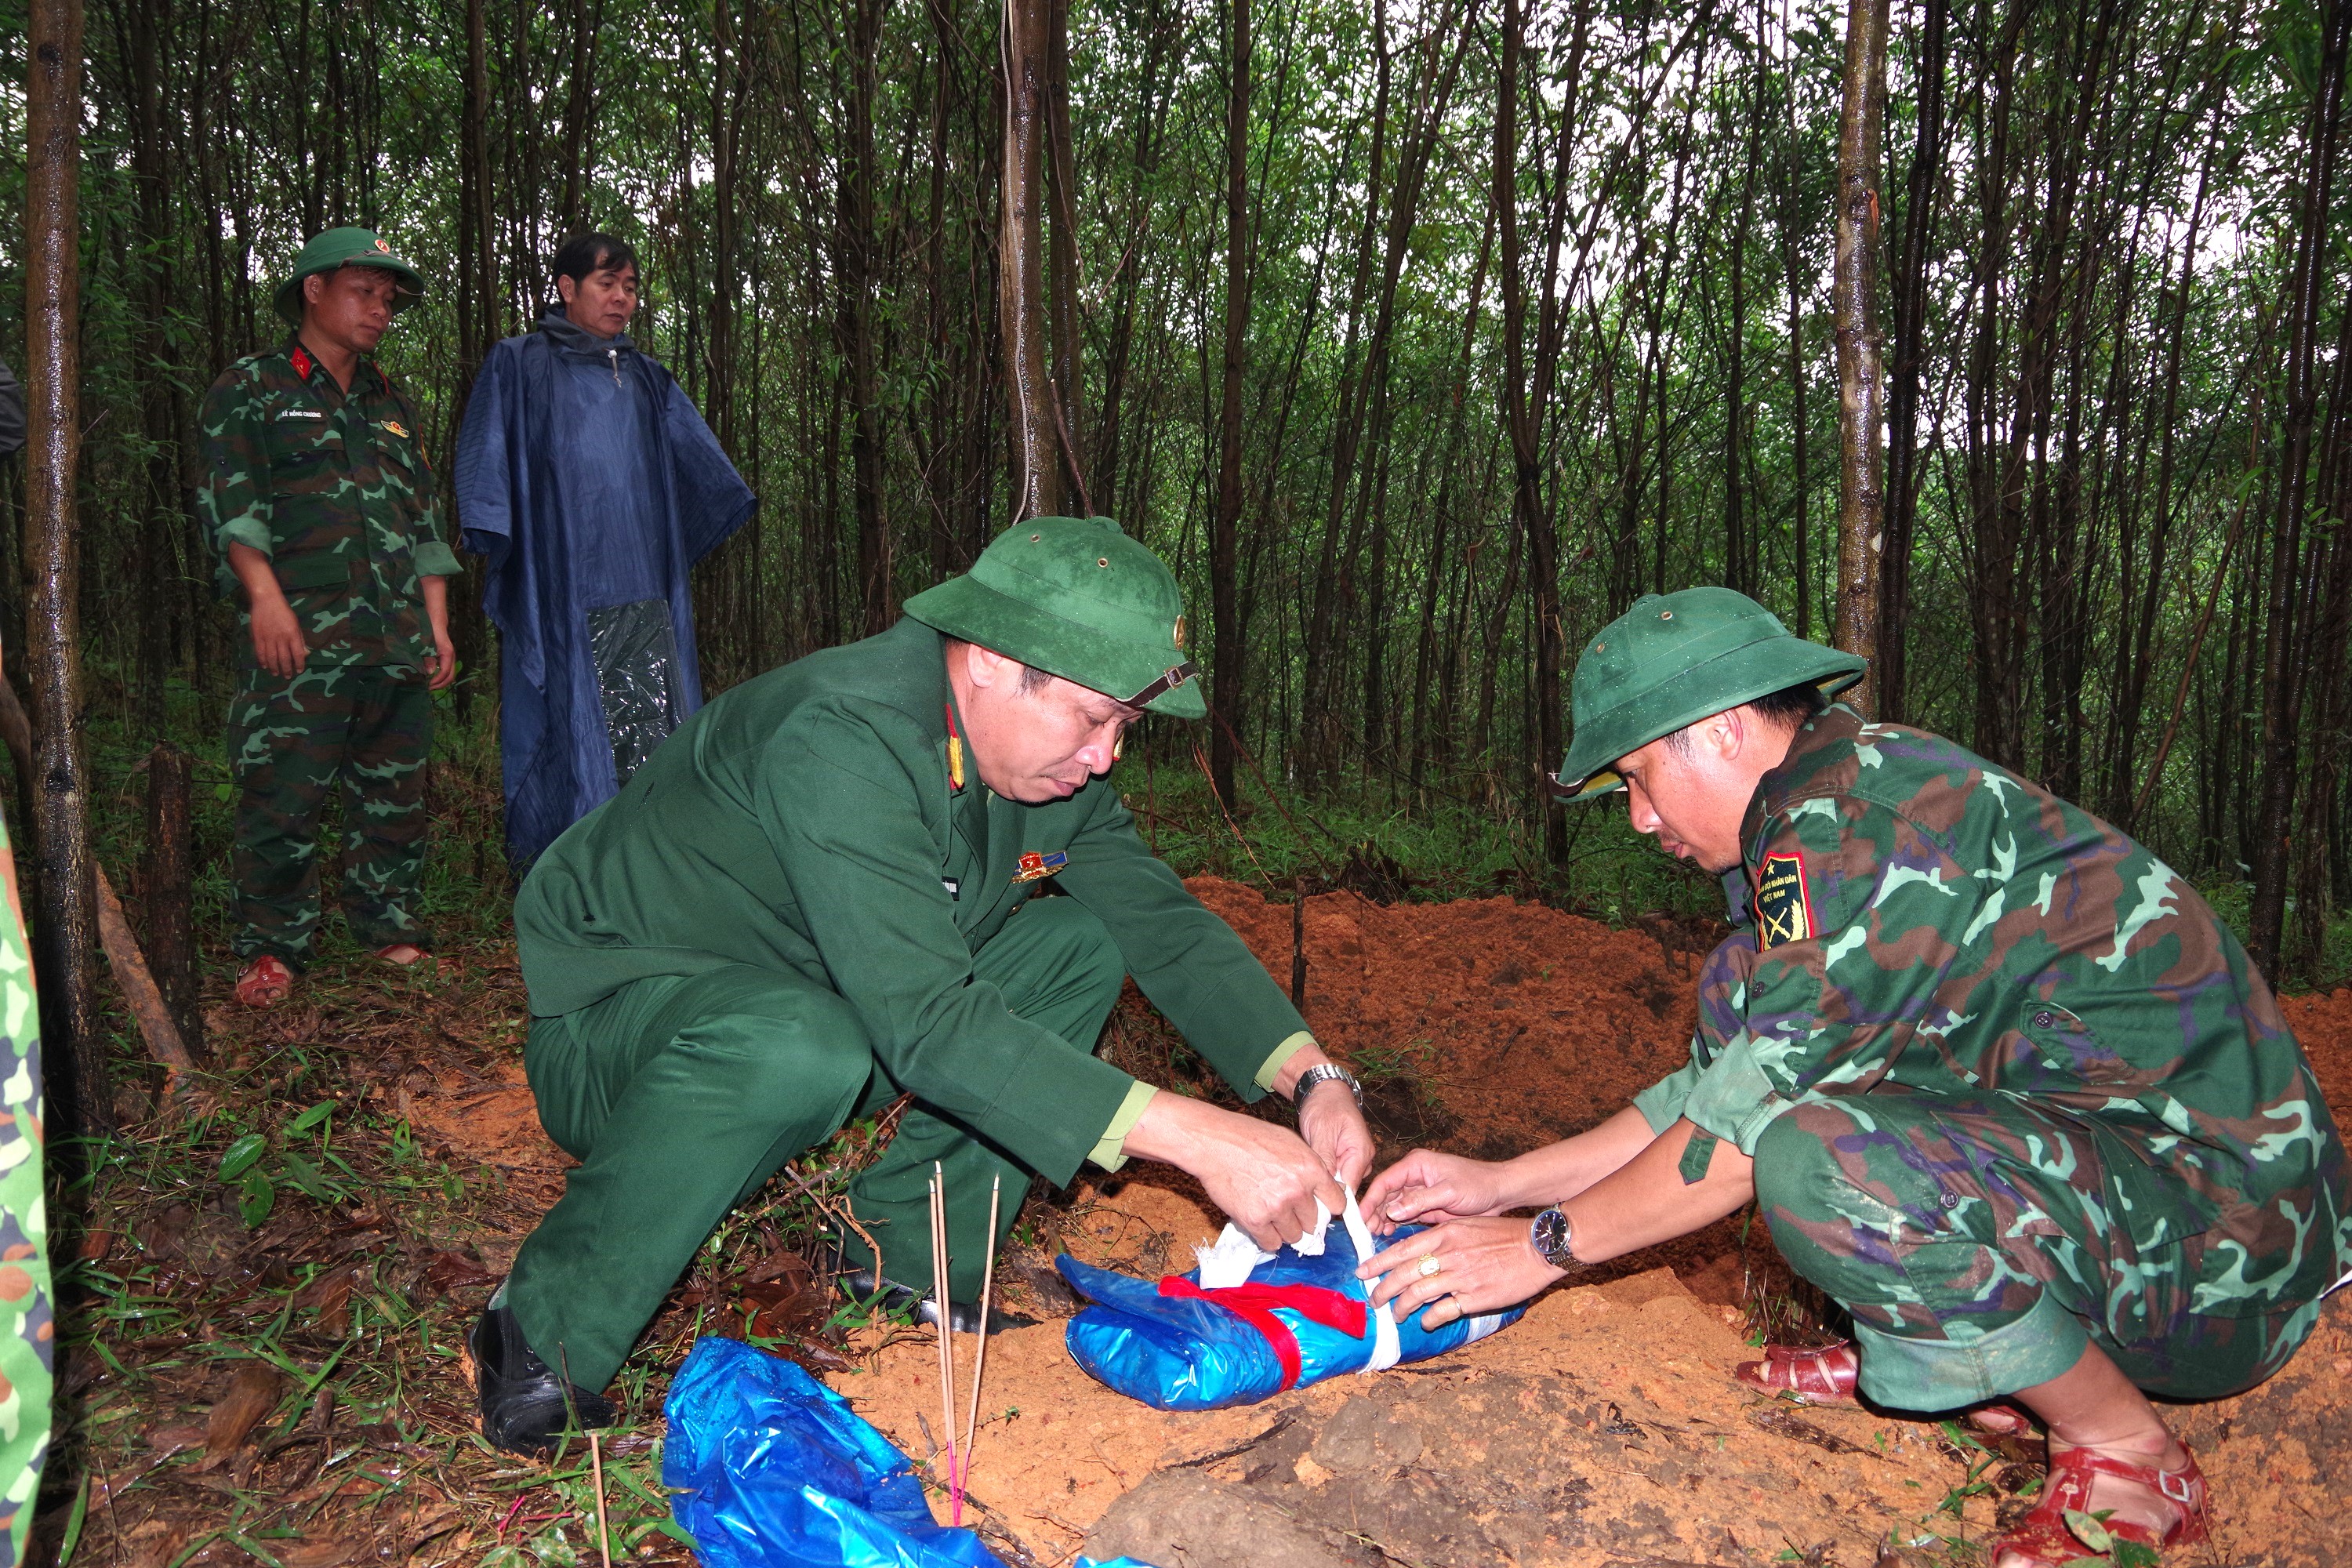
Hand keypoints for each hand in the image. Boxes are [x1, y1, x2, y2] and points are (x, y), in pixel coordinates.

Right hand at [248, 593, 307, 678]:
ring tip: (276, 673)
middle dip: (287, 669)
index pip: (298, 654)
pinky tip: (265, 666)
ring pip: (272, 657)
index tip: (299, 670)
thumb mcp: (296, 624)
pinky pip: (260, 652)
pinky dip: (262, 660)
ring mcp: (268, 638)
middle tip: (287, 676)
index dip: (299, 664)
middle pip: (285, 658)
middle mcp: (281, 638)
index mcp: (293, 634)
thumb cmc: (284, 611)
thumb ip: (300, 639)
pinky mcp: (258, 636)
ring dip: (274, 667)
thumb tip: (305, 654)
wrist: (267, 600)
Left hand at [425, 625, 458, 689]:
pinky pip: (446, 668)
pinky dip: (441, 675)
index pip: (445, 673)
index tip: (428, 685)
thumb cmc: (429, 630)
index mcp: (447, 654)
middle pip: (451, 675)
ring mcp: (449, 656)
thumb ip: (428, 659)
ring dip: (441, 680)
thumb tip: (430, 672)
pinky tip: (432, 675)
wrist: (434, 620)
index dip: (437, 681)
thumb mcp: (426, 645)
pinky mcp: (446, 655)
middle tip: (430, 688)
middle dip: (441, 684)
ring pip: (449, 673)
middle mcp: (451, 656)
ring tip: (431, 684)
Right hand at [1124, 1093, 1346, 1251]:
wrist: (1216, 1143)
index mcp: (1311, 1169)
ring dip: (1285, 1229)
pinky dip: (1267, 1237)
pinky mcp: (1255, 1221)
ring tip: (1271, 1214)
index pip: (1337, 1203)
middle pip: (1314, 1223)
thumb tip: (1325, 1189)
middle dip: (1303, 1218)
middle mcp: (1297, 1191)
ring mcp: (1276, 1208)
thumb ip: (1311, 1167)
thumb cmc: (1250, 1138)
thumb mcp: (1291, 1143)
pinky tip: (1260, 1222)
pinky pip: (1271, 1243)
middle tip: (1287, 1208)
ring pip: (1293, 1236)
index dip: (1328, 1206)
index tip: (1321, 1208)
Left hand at [1295, 1079, 1374, 1191]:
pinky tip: (1314, 1161)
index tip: (1315, 1206)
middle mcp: (1363, 1158)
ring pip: (1339, 1181)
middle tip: (1306, 1181)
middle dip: (1327, 1187)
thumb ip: (1326, 1160)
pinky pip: (1336, 1172)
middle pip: (1345, 1187)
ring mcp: (1356, 1158)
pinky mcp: (1346, 1157)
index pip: (1351, 1187)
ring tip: (1309, 1166)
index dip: (1334, 1199)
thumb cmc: (1325, 1106)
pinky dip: (1324, 1170)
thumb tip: (1328, 1187)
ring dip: (1324, 1178)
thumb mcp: (1322, 1132)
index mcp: (1361, 1152)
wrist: (1325, 1091)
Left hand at [1358, 1214, 1563, 1328]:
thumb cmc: (1503, 1234)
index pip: (1402, 1249)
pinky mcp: (1474, 1297)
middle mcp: (1449, 1254)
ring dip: (1402, 1307)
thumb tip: (1416, 1251)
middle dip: (1383, 1288)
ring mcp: (1461, 1277)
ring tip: (1396, 1314)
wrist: (1537, 1247)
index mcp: (1445, 1233)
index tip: (1362, 1271)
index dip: (1378, 1262)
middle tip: (1374, 1299)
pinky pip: (1442, 1312)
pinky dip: (1429, 1319)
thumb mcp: (1467, 1225)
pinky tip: (1425, 1322)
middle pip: (1404, 1273)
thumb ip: (1441, 1236)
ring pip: (1418, 1293)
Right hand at [1361, 1148, 1514, 1234]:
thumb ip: (1420, 1201)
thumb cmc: (1477, 1184)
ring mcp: (1418, 1193)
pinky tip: (1389, 1235)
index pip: (1385, 1181)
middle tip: (1367, 1232)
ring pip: (1392, 1207)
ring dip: (1383, 1220)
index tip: (1360, 1217)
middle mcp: (1413, 1177)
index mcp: (1416, 1164)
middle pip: (1385, 1195)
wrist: (1499, 1193)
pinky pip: (1404, 1216)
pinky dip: (1395, 1224)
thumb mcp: (1448, 1191)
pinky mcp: (1425, 1207)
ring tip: (1376, 1235)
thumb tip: (1391, 1211)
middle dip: (1374, 1212)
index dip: (1370, 1199)